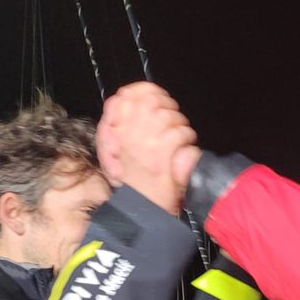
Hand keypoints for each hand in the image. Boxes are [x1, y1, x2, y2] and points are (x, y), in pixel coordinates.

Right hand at [98, 82, 200, 214]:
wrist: (139, 207)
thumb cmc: (131, 179)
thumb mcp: (113, 147)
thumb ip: (117, 120)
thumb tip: (125, 96)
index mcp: (116, 128)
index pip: (132, 93)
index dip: (148, 92)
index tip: (157, 99)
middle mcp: (128, 132)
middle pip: (154, 101)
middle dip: (168, 109)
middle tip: (170, 123)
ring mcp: (145, 142)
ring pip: (170, 116)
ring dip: (179, 126)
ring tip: (176, 140)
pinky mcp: (162, 154)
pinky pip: (180, 134)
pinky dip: (187, 140)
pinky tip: (182, 150)